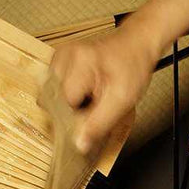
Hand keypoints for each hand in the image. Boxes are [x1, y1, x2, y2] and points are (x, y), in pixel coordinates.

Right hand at [48, 28, 158, 153]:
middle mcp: (63, 56)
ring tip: (93, 93)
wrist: (137, 43)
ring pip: (52, 96)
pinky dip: (69, 93)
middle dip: (73, 109)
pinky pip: (55, 87)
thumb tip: (79, 145)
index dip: (77, 118)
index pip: (63, 107)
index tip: (92, 119)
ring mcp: (59, 56)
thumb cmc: (133, 66)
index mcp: (79, 62)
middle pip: (53, 102)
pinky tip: (86, 88)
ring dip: (70, 102)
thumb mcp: (123, 99)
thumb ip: (99, 123)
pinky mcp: (58, 60)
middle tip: (96, 102)